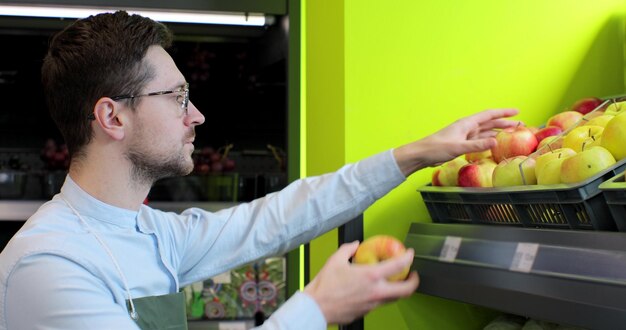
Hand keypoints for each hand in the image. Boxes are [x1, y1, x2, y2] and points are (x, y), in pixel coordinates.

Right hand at [303, 241, 418, 324]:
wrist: (317, 307)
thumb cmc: (325, 286)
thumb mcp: (335, 260)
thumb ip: (348, 250)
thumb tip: (354, 246)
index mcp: (370, 276)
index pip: (398, 265)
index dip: (408, 258)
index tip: (410, 254)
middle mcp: (376, 291)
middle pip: (406, 290)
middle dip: (414, 282)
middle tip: (413, 275)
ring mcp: (372, 304)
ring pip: (394, 299)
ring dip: (399, 290)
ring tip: (397, 283)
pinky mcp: (366, 311)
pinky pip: (380, 303)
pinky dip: (383, 296)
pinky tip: (376, 290)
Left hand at [393, 108, 519, 175]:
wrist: (422, 154)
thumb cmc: (437, 148)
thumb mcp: (458, 147)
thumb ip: (477, 146)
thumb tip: (495, 142)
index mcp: (467, 124)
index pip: (489, 115)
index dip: (504, 112)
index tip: (517, 111)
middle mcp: (467, 127)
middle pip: (489, 123)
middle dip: (504, 123)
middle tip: (520, 125)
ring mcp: (464, 135)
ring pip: (485, 132)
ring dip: (497, 132)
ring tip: (511, 134)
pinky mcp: (461, 143)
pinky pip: (479, 140)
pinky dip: (488, 141)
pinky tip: (494, 144)